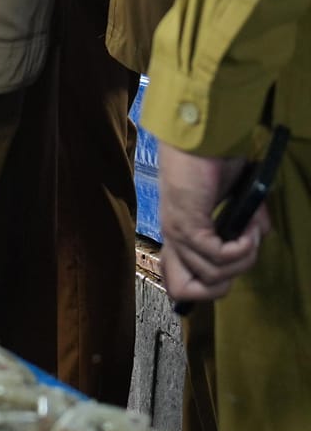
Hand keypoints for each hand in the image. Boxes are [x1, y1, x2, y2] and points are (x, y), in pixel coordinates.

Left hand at [157, 143, 269, 302]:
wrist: (198, 139)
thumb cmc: (211, 163)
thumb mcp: (234, 200)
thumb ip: (245, 223)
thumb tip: (258, 237)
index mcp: (179, 236)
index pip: (178, 284)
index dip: (206, 288)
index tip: (229, 266)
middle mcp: (173, 239)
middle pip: (188, 291)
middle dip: (226, 282)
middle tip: (244, 253)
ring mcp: (178, 233)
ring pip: (212, 275)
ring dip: (243, 259)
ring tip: (250, 231)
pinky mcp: (188, 224)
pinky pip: (219, 255)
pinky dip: (243, 247)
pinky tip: (249, 228)